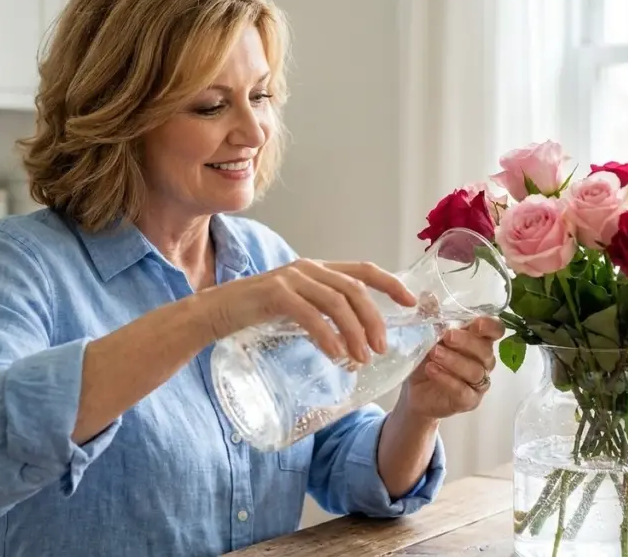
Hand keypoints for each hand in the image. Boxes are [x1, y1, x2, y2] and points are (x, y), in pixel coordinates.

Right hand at [202, 259, 416, 362]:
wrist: (216, 311)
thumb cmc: (258, 314)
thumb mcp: (298, 307)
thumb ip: (323, 312)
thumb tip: (357, 337)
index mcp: (318, 269)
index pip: (364, 270)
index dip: (391, 284)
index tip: (411, 303)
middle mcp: (308, 268)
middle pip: (355, 290)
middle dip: (374, 320)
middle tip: (381, 348)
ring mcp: (291, 278)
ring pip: (337, 303)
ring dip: (354, 332)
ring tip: (360, 358)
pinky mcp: (275, 293)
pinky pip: (310, 315)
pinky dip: (326, 336)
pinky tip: (335, 354)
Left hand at [399, 316, 505, 419]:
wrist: (415, 391)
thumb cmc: (427, 359)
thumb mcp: (425, 337)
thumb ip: (431, 317)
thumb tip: (428, 295)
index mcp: (478, 340)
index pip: (496, 330)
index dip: (490, 326)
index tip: (476, 324)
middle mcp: (483, 361)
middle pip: (485, 350)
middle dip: (466, 342)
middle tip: (447, 337)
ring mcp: (478, 383)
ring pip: (475, 371)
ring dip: (454, 361)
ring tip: (434, 354)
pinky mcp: (469, 401)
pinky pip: (463, 390)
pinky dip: (447, 379)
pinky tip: (432, 370)